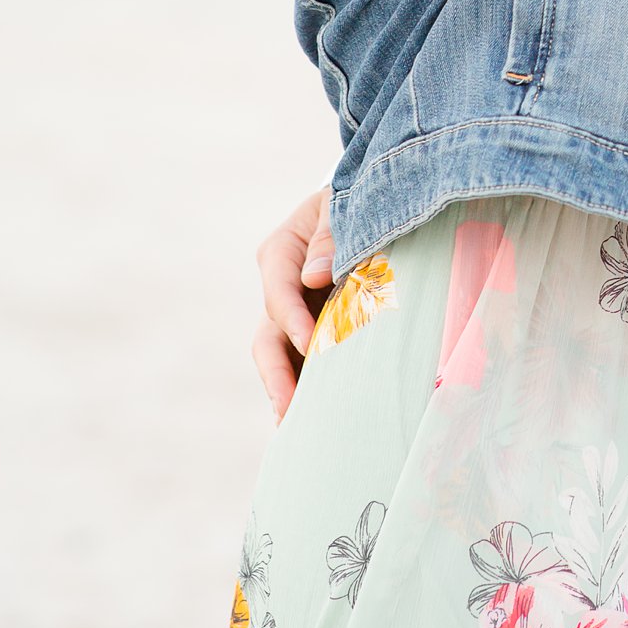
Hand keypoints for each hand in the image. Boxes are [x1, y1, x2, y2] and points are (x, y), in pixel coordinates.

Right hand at [252, 185, 333, 420]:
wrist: (359, 205)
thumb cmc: (350, 200)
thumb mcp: (340, 205)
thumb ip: (331, 234)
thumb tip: (316, 275)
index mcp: (279, 253)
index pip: (279, 291)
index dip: (292, 320)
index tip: (311, 344)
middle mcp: (278, 289)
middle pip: (267, 337)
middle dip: (276, 374)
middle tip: (289, 408)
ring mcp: (290, 314)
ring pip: (280, 357)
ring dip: (287, 390)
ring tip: (297, 427)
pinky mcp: (308, 330)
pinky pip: (303, 362)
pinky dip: (306, 388)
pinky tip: (316, 420)